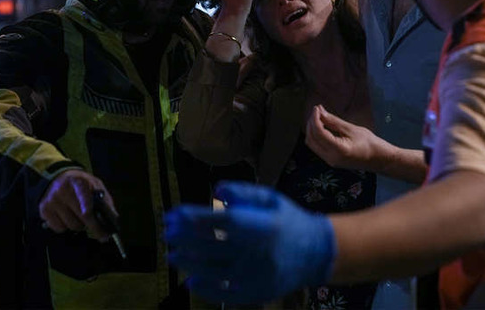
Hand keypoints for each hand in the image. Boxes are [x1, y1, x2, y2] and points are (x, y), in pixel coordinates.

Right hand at [39, 169, 116, 240]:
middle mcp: (63, 190)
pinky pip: (59, 229)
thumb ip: (104, 200)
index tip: (88, 213)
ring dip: (79, 225)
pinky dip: (66, 227)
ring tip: (77, 215)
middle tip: (102, 234)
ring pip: (71, 226)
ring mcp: (52, 201)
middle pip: (80, 216)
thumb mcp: (94, 185)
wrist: (57, 177)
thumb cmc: (80, 184)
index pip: (82, 193)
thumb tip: (113, 218)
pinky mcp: (44, 210)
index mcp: (79, 181)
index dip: (85, 204)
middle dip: (94, 226)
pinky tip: (66, 217)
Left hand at [165, 181, 335, 304]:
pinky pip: (225, 294)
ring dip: (188, 262)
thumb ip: (244, 193)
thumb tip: (216, 191)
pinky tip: (190, 280)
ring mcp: (257, 276)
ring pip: (214, 271)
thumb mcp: (271, 198)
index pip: (223, 221)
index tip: (174, 213)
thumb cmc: (288, 220)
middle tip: (167, 232)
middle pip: (213, 247)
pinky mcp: (257, 293)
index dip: (196, 218)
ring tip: (172, 254)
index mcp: (264, 226)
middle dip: (185, 239)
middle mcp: (259, 253)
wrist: (317, 253)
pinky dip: (206, 289)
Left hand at [306, 105, 383, 170]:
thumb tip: (320, 111)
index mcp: (338, 150)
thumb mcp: (352, 129)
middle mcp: (331, 158)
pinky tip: (321, 126)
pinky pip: (317, 147)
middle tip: (317, 110)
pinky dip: (316, 136)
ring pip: (312, 144)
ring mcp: (329, 161)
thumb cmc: (369, 143)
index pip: (319, 133)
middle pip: (311, 139)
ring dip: (312, 129)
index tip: (317, 108)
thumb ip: (334, 121)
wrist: (379, 159)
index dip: (315, 118)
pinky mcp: (330, 160)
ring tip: (319, 116)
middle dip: (311, 123)